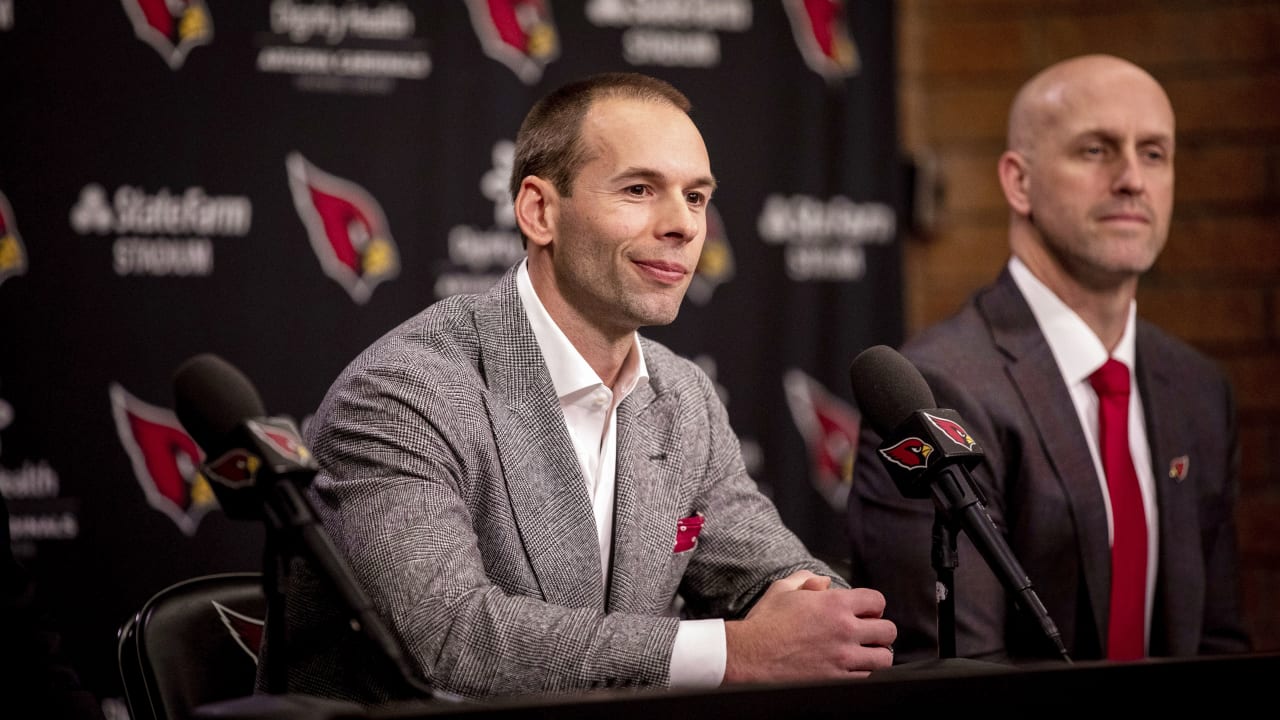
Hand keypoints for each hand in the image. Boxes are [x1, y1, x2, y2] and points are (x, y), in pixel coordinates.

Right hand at [722, 570, 895, 683]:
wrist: (751, 655)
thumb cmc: (765, 622)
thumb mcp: (783, 589)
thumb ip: (807, 579)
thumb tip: (824, 582)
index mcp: (835, 604)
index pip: (877, 601)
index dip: (872, 605)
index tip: (864, 610)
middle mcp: (845, 630)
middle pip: (888, 630)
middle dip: (879, 628)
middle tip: (867, 631)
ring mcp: (843, 657)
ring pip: (884, 657)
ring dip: (876, 652)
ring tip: (863, 651)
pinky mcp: (837, 679)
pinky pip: (867, 676)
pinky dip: (863, 670)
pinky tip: (851, 665)